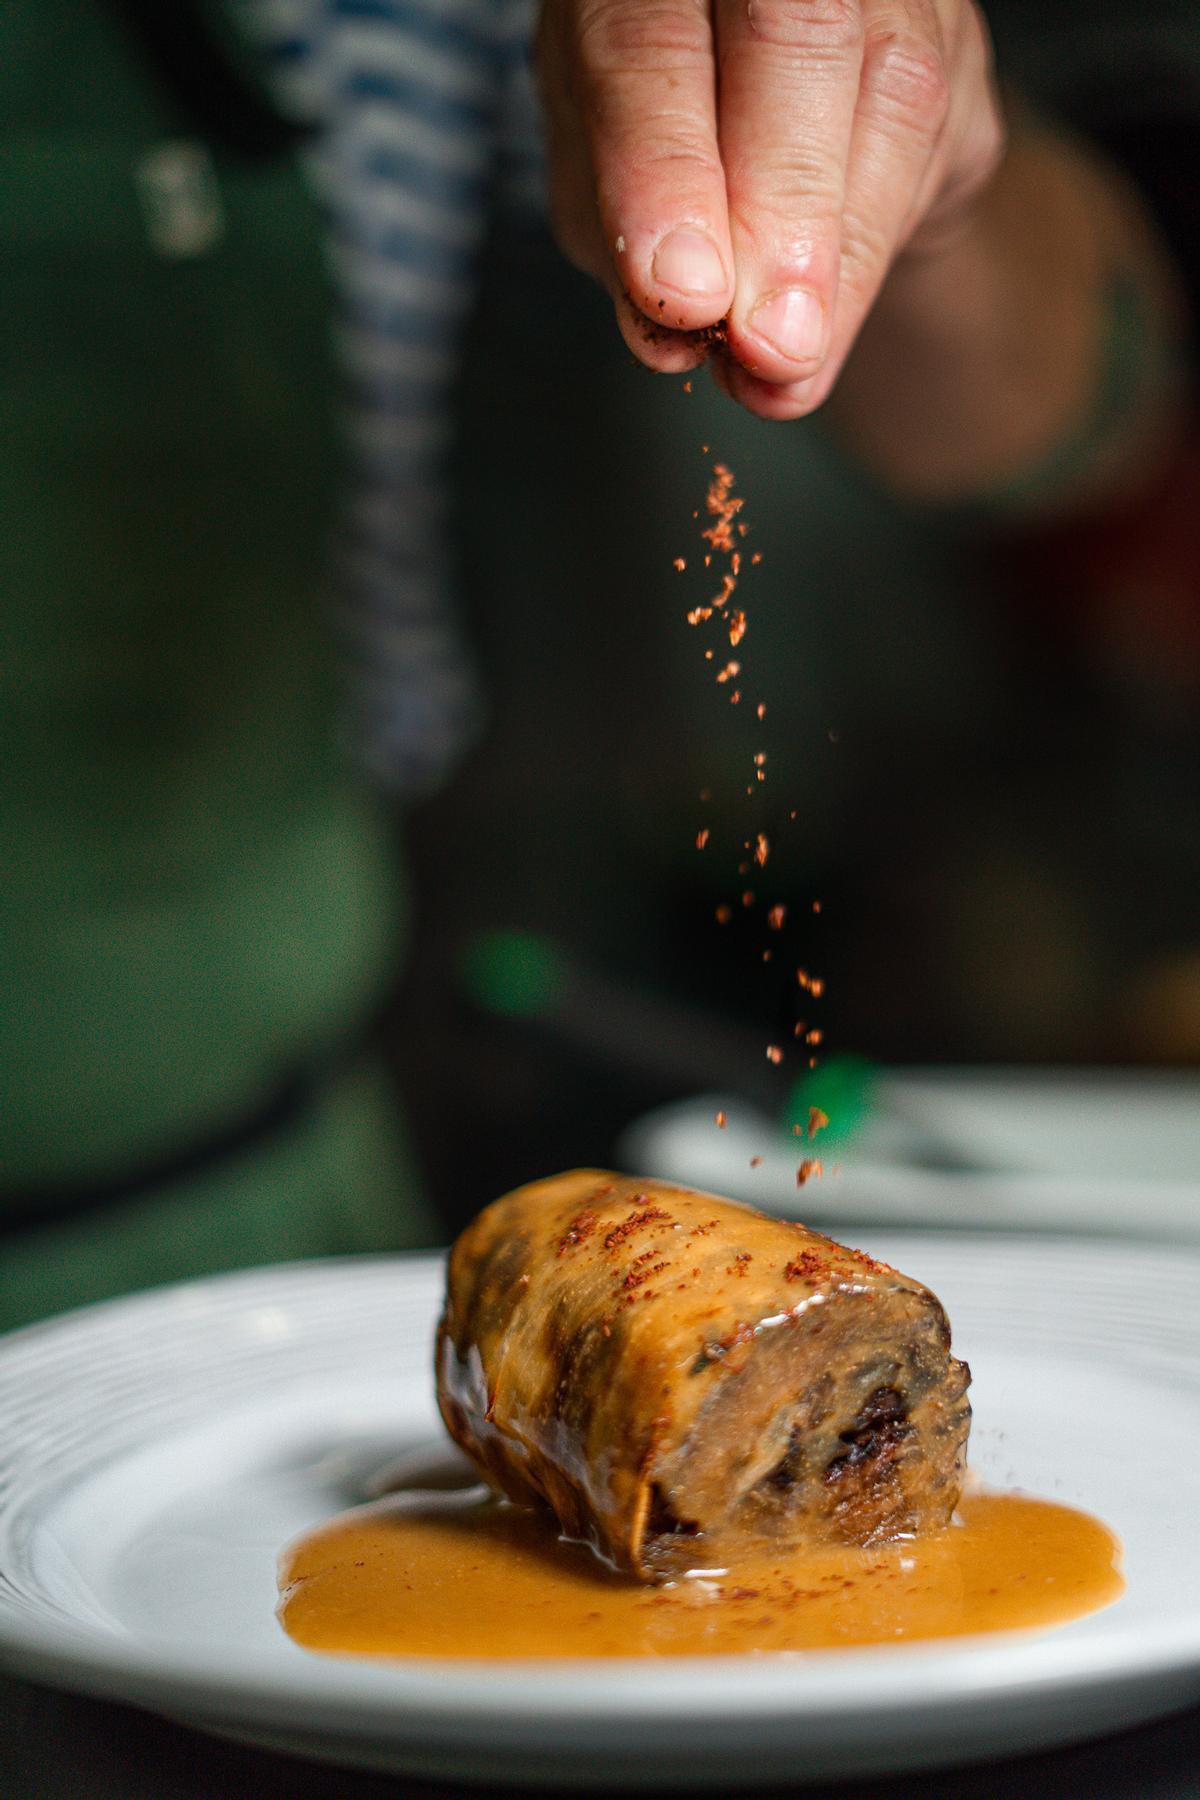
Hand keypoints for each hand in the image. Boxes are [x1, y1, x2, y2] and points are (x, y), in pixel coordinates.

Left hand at [536, 0, 1004, 417]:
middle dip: (782, 214)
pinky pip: (935, 143)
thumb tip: (671, 335)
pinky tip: (827, 327)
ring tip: (786, 366)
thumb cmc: (657, 125)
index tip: (684, 297)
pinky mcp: (950, 31)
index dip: (667, 176)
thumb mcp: (600, 175)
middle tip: (769, 345)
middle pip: (796, 43)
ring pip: (890, 99)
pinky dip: (872, 256)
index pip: (652, 47)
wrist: (770, 93)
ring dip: (838, 261)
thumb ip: (620, 242)